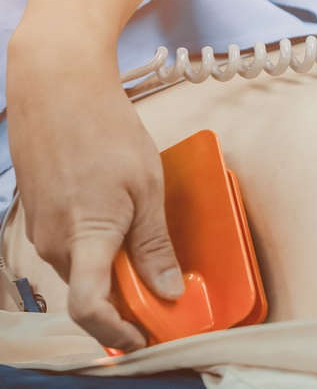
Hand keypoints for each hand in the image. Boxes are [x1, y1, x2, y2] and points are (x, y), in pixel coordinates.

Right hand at [6, 31, 181, 350]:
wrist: (56, 88)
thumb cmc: (104, 130)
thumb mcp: (146, 188)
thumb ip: (154, 244)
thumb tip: (167, 289)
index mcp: (84, 238)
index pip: (90, 308)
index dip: (118, 332)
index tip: (146, 336)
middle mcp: (54, 242)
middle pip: (90, 294)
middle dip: (127, 305)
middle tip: (167, 299)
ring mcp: (42, 230)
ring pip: (82, 270)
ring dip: (116, 274)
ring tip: (152, 261)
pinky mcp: (41, 215)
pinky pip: (73, 248)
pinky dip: (99, 252)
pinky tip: (125, 231)